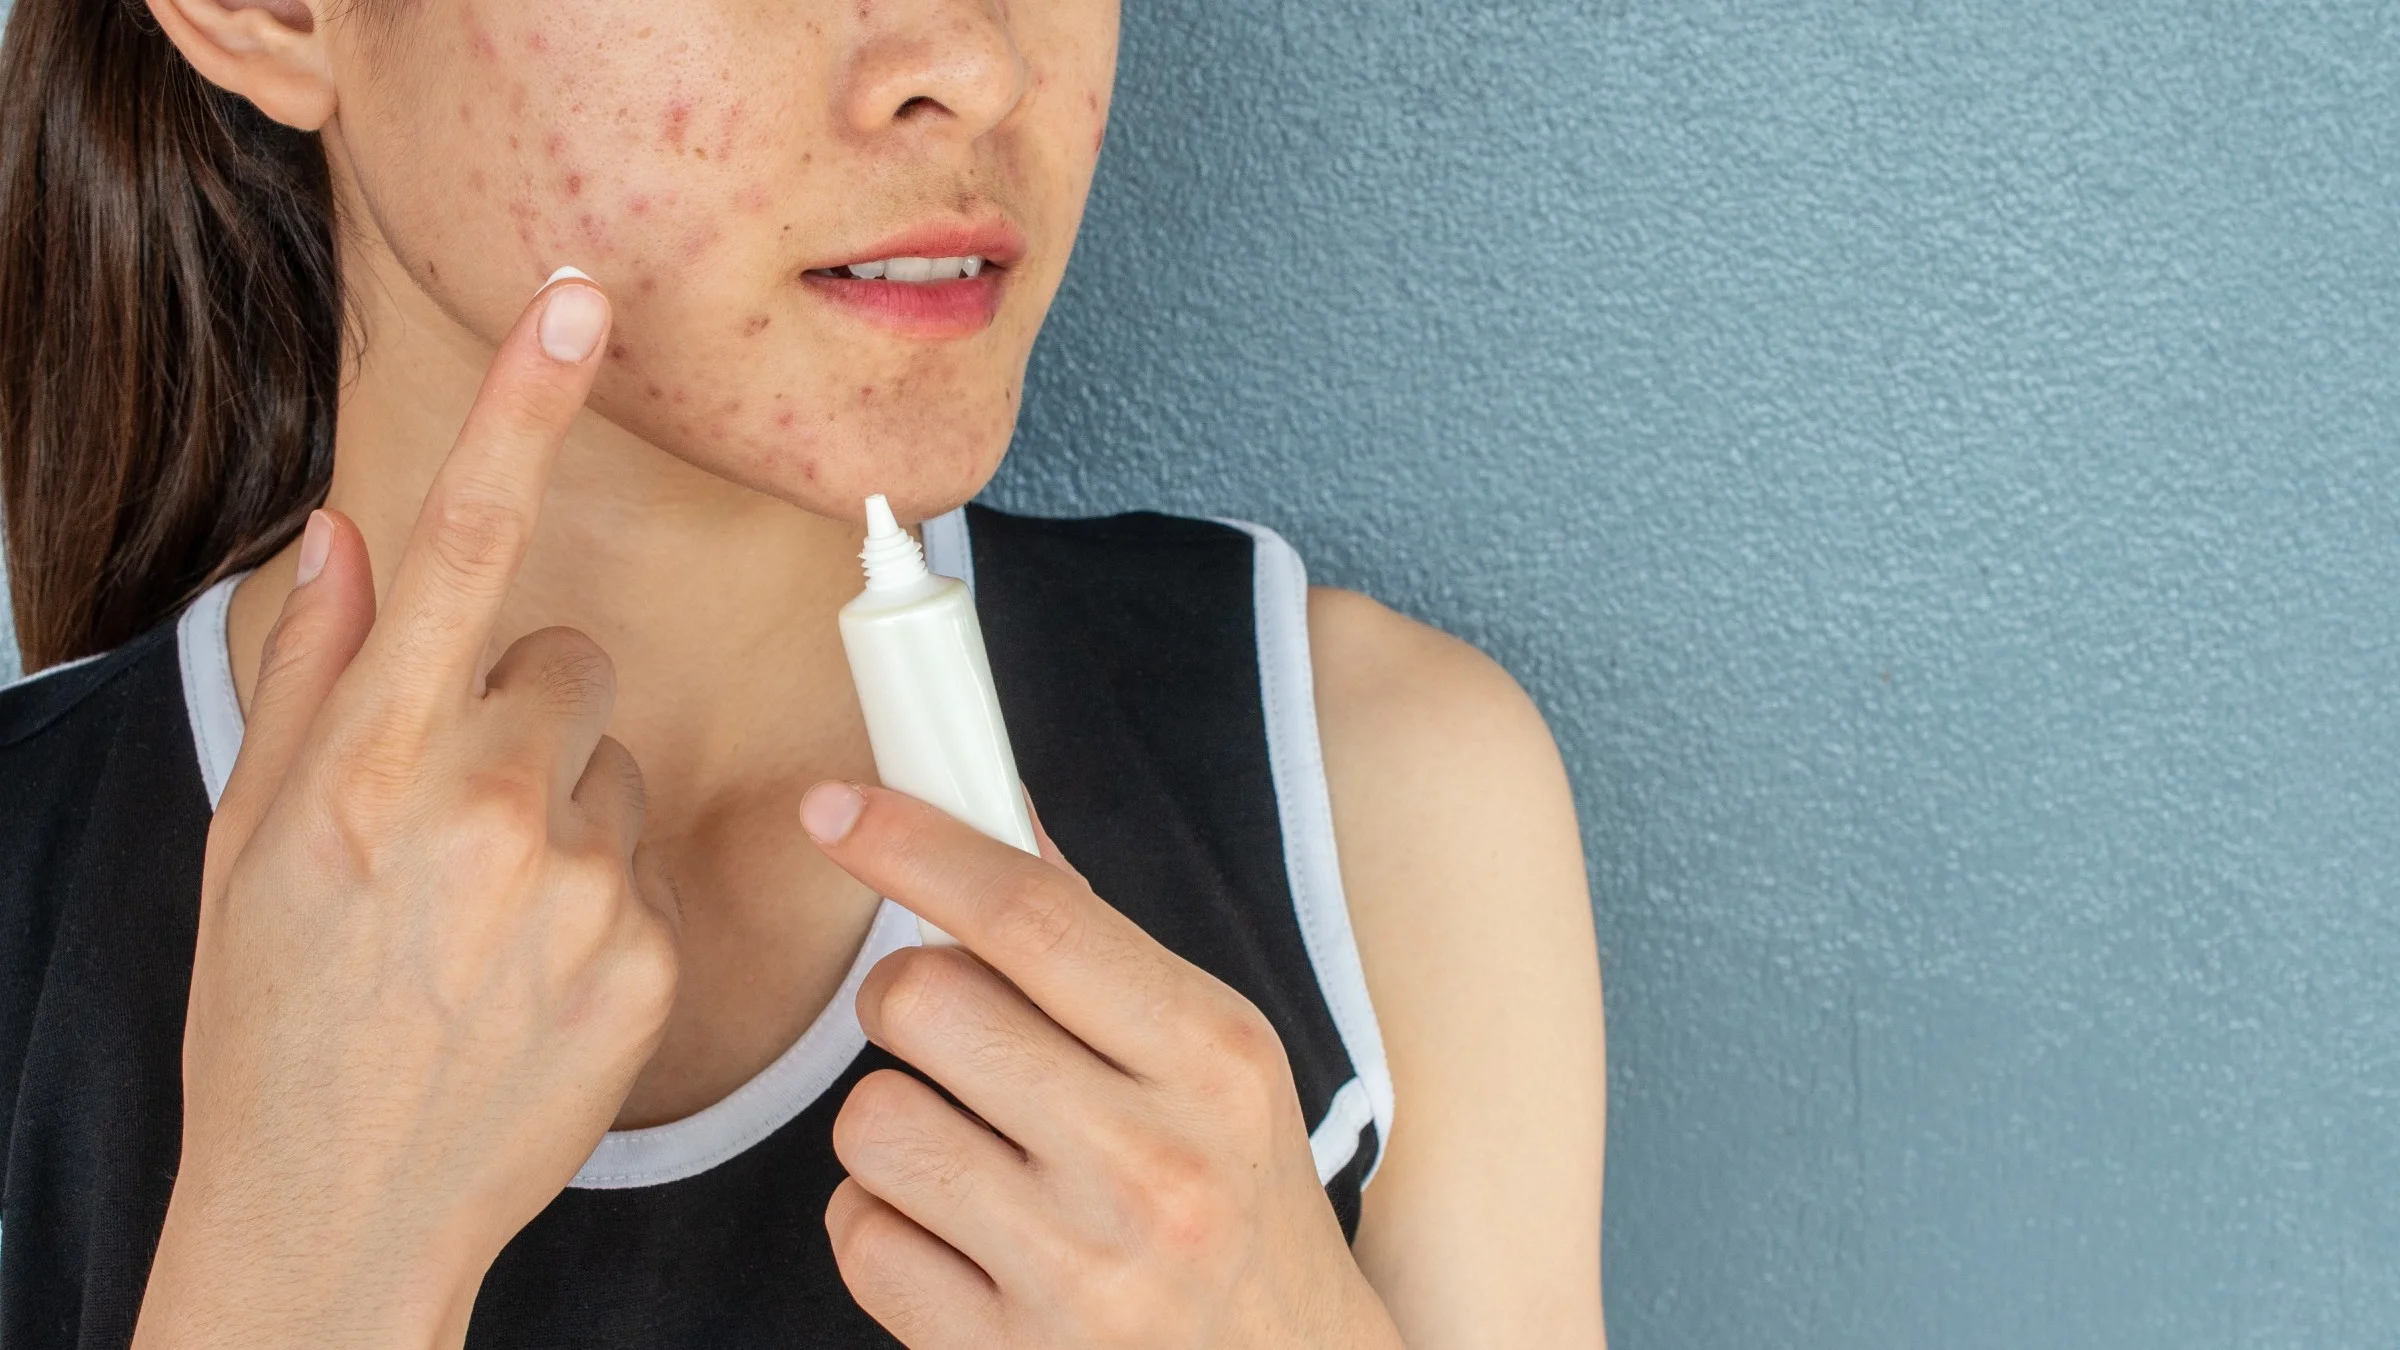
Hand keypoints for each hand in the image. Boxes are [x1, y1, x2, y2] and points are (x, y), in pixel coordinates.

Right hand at [135, 275, 680, 1349]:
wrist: (336, 1207)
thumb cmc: (278, 1016)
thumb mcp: (254, 842)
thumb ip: (310, 675)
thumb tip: (345, 533)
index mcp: (370, 762)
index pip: (459, 549)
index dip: (524, 415)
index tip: (580, 308)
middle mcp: (483, 804)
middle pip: (568, 665)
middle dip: (526, 716)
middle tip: (459, 826)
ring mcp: (579, 882)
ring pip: (614, 764)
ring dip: (567, 812)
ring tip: (491, 916)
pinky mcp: (652, 951)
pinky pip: (651, 862)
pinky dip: (608, 898)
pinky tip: (537, 971)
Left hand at [800, 782, 1406, 1349]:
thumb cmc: (1237, 1201)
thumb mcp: (1211, 1062)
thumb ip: (1097, 944)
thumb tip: (993, 809)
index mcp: (1214, 1059)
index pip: (1033, 917)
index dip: (915, 845)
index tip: (836, 806)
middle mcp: (1154, 1165)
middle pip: (924, 1002)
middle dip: (907, 998)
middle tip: (949, 1032)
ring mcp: (1080, 1275)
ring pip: (872, 1122)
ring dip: (896, 1124)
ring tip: (971, 1154)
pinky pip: (858, 1237)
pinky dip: (885, 1227)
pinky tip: (959, 1239)